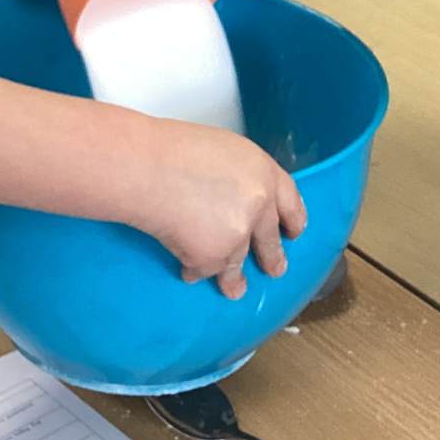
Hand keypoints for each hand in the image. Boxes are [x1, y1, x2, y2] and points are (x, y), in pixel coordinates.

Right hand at [133, 120, 306, 298]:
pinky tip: (186, 269)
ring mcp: (238, 234)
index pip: (291, 201)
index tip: (294, 232)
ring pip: (238, 264)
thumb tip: (236, 197)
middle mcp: (259, 205)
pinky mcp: (213, 257)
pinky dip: (193, 270)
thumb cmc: (172, 149)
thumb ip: (240, 177)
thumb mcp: (222, 150)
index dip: (294, 219)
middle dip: (272, 258)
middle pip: (270, 239)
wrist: (145, 167)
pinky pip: (204, 270)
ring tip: (234, 289)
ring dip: (234, 279)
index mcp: (264, 172)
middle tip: (275, 269)